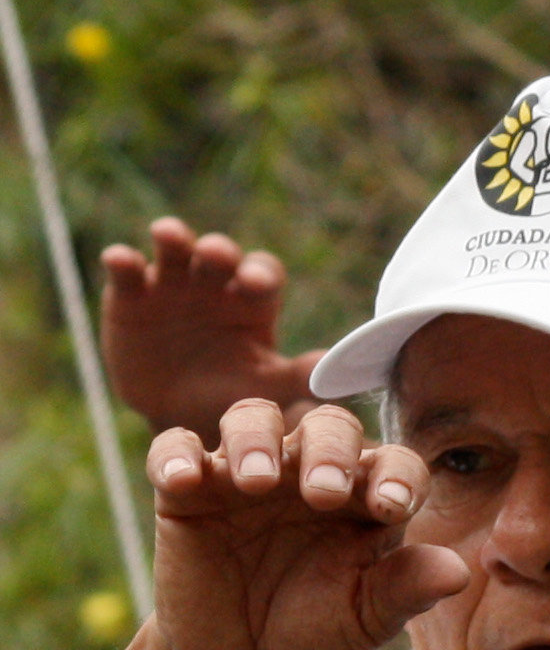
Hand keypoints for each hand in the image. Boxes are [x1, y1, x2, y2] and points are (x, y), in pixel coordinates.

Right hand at [101, 219, 317, 438]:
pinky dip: (123, 261)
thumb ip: (297, 376)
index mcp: (253, 302)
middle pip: (220, 255)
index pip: (262, 274)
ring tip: (168, 235)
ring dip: (173, 237)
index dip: (260, 274)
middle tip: (217, 255)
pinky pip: (126, 271)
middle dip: (219, 251)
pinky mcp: (131, 295)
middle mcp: (215, 285)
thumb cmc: (232, 396)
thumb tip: (330, 369)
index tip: (257, 283)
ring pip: (174, 250)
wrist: (177, 414)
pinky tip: (120, 260)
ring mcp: (172, 285)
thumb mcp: (266, 389)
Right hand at [147, 402, 465, 649]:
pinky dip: (175, 454)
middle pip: (328, 427)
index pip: (395, 463)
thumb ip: (406, 591)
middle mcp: (310, 473)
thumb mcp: (365, 620)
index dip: (399, 477)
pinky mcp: (188, 488)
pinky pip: (176, 449)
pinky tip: (183, 478)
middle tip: (325, 495)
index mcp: (366, 498)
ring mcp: (248, 474)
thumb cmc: (314, 632)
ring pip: (253, 419)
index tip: (392, 509)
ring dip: (258, 440)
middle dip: (331, 451)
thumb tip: (459, 572)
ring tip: (258, 482)